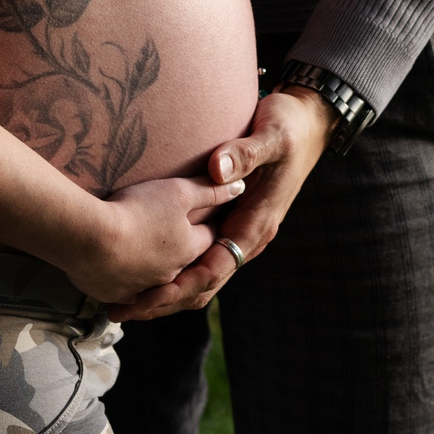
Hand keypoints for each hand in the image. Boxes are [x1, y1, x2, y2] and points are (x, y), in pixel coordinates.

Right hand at [58, 173, 245, 303]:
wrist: (90, 240)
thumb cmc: (137, 211)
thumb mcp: (177, 192)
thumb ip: (208, 190)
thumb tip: (239, 188)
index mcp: (188, 248)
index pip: (210, 237)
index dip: (212, 224)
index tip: (212, 217)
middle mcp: (171, 273)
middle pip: (185, 263)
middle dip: (185, 253)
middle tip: (179, 242)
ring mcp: (142, 287)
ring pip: (156, 282)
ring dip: (157, 274)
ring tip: (149, 262)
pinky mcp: (115, 295)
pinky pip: (127, 293)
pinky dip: (128, 286)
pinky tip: (120, 276)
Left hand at [109, 86, 332, 320]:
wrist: (309, 124)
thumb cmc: (290, 127)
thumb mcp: (272, 136)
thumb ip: (245, 153)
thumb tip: (216, 171)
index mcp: (258, 222)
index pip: (216, 267)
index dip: (182, 285)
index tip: (150, 296)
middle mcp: (248, 235)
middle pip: (205, 283)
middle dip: (166, 299)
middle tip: (124, 310)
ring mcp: (239, 231)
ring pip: (201, 276)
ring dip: (168, 291)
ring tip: (126, 303)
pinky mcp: (230, 223)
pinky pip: (201, 257)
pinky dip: (175, 271)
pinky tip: (144, 275)